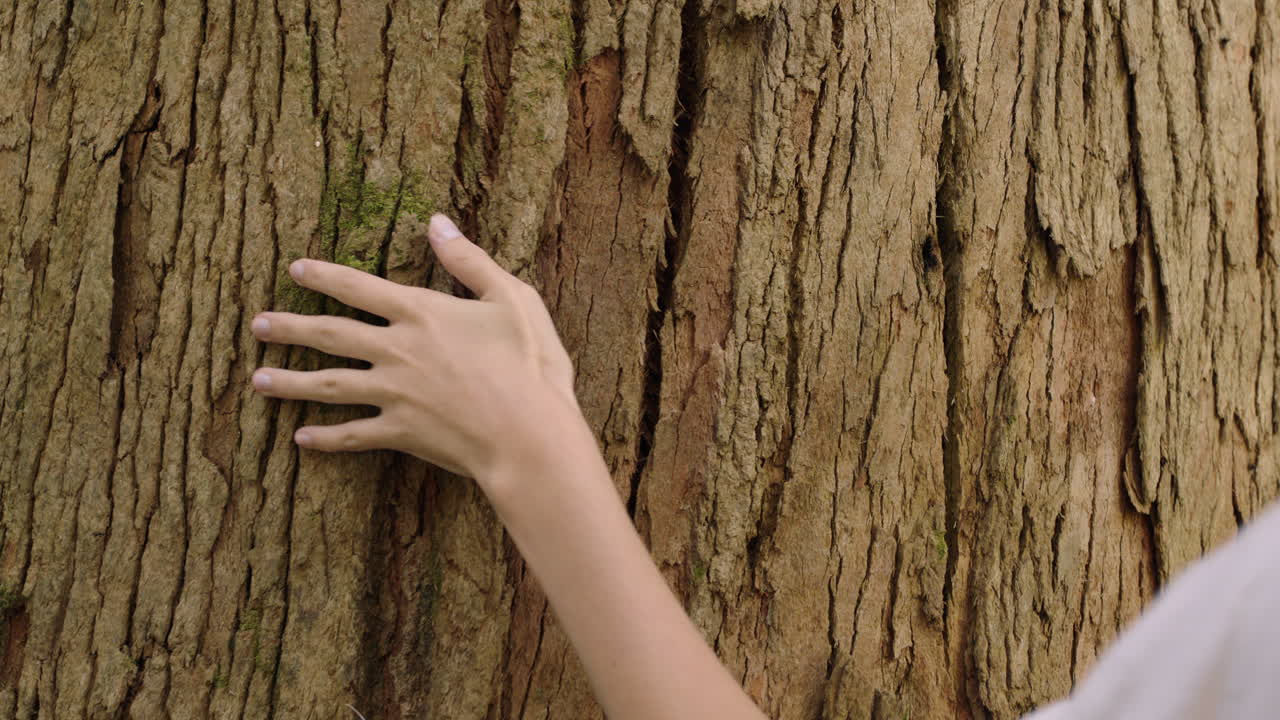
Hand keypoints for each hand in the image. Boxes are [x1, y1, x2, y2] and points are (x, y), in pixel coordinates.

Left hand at [250, 215, 580, 480]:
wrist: (529, 435)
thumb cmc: (530, 364)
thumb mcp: (512, 298)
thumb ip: (469, 260)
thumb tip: (437, 222)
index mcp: (422, 313)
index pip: (360, 288)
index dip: (326, 275)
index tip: (295, 267)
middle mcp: (397, 351)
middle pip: (331, 334)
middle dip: (291, 327)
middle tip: (257, 324)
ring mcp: (394, 394)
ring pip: (330, 385)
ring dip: (291, 382)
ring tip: (258, 380)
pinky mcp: (402, 432)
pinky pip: (354, 435)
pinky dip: (326, 438)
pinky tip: (301, 438)